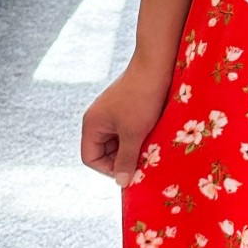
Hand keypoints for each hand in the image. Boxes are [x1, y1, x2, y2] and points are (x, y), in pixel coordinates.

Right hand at [81, 55, 174, 187]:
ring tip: (149, 147)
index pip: (90, 158)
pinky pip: (127, 130)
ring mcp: (111, 113)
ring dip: (133, 147)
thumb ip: (126, 159)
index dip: (108, 169)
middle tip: (143, 161)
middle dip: (123, 158)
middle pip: (104, 151)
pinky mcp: (125, 108)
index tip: (130, 170)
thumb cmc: (142, 98)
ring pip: (118, 141)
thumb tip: (121, 183)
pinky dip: (138, 136)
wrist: (156, 64)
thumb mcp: (134, 133)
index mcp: (91, 124)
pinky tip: (152, 136)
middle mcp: (98, 119)